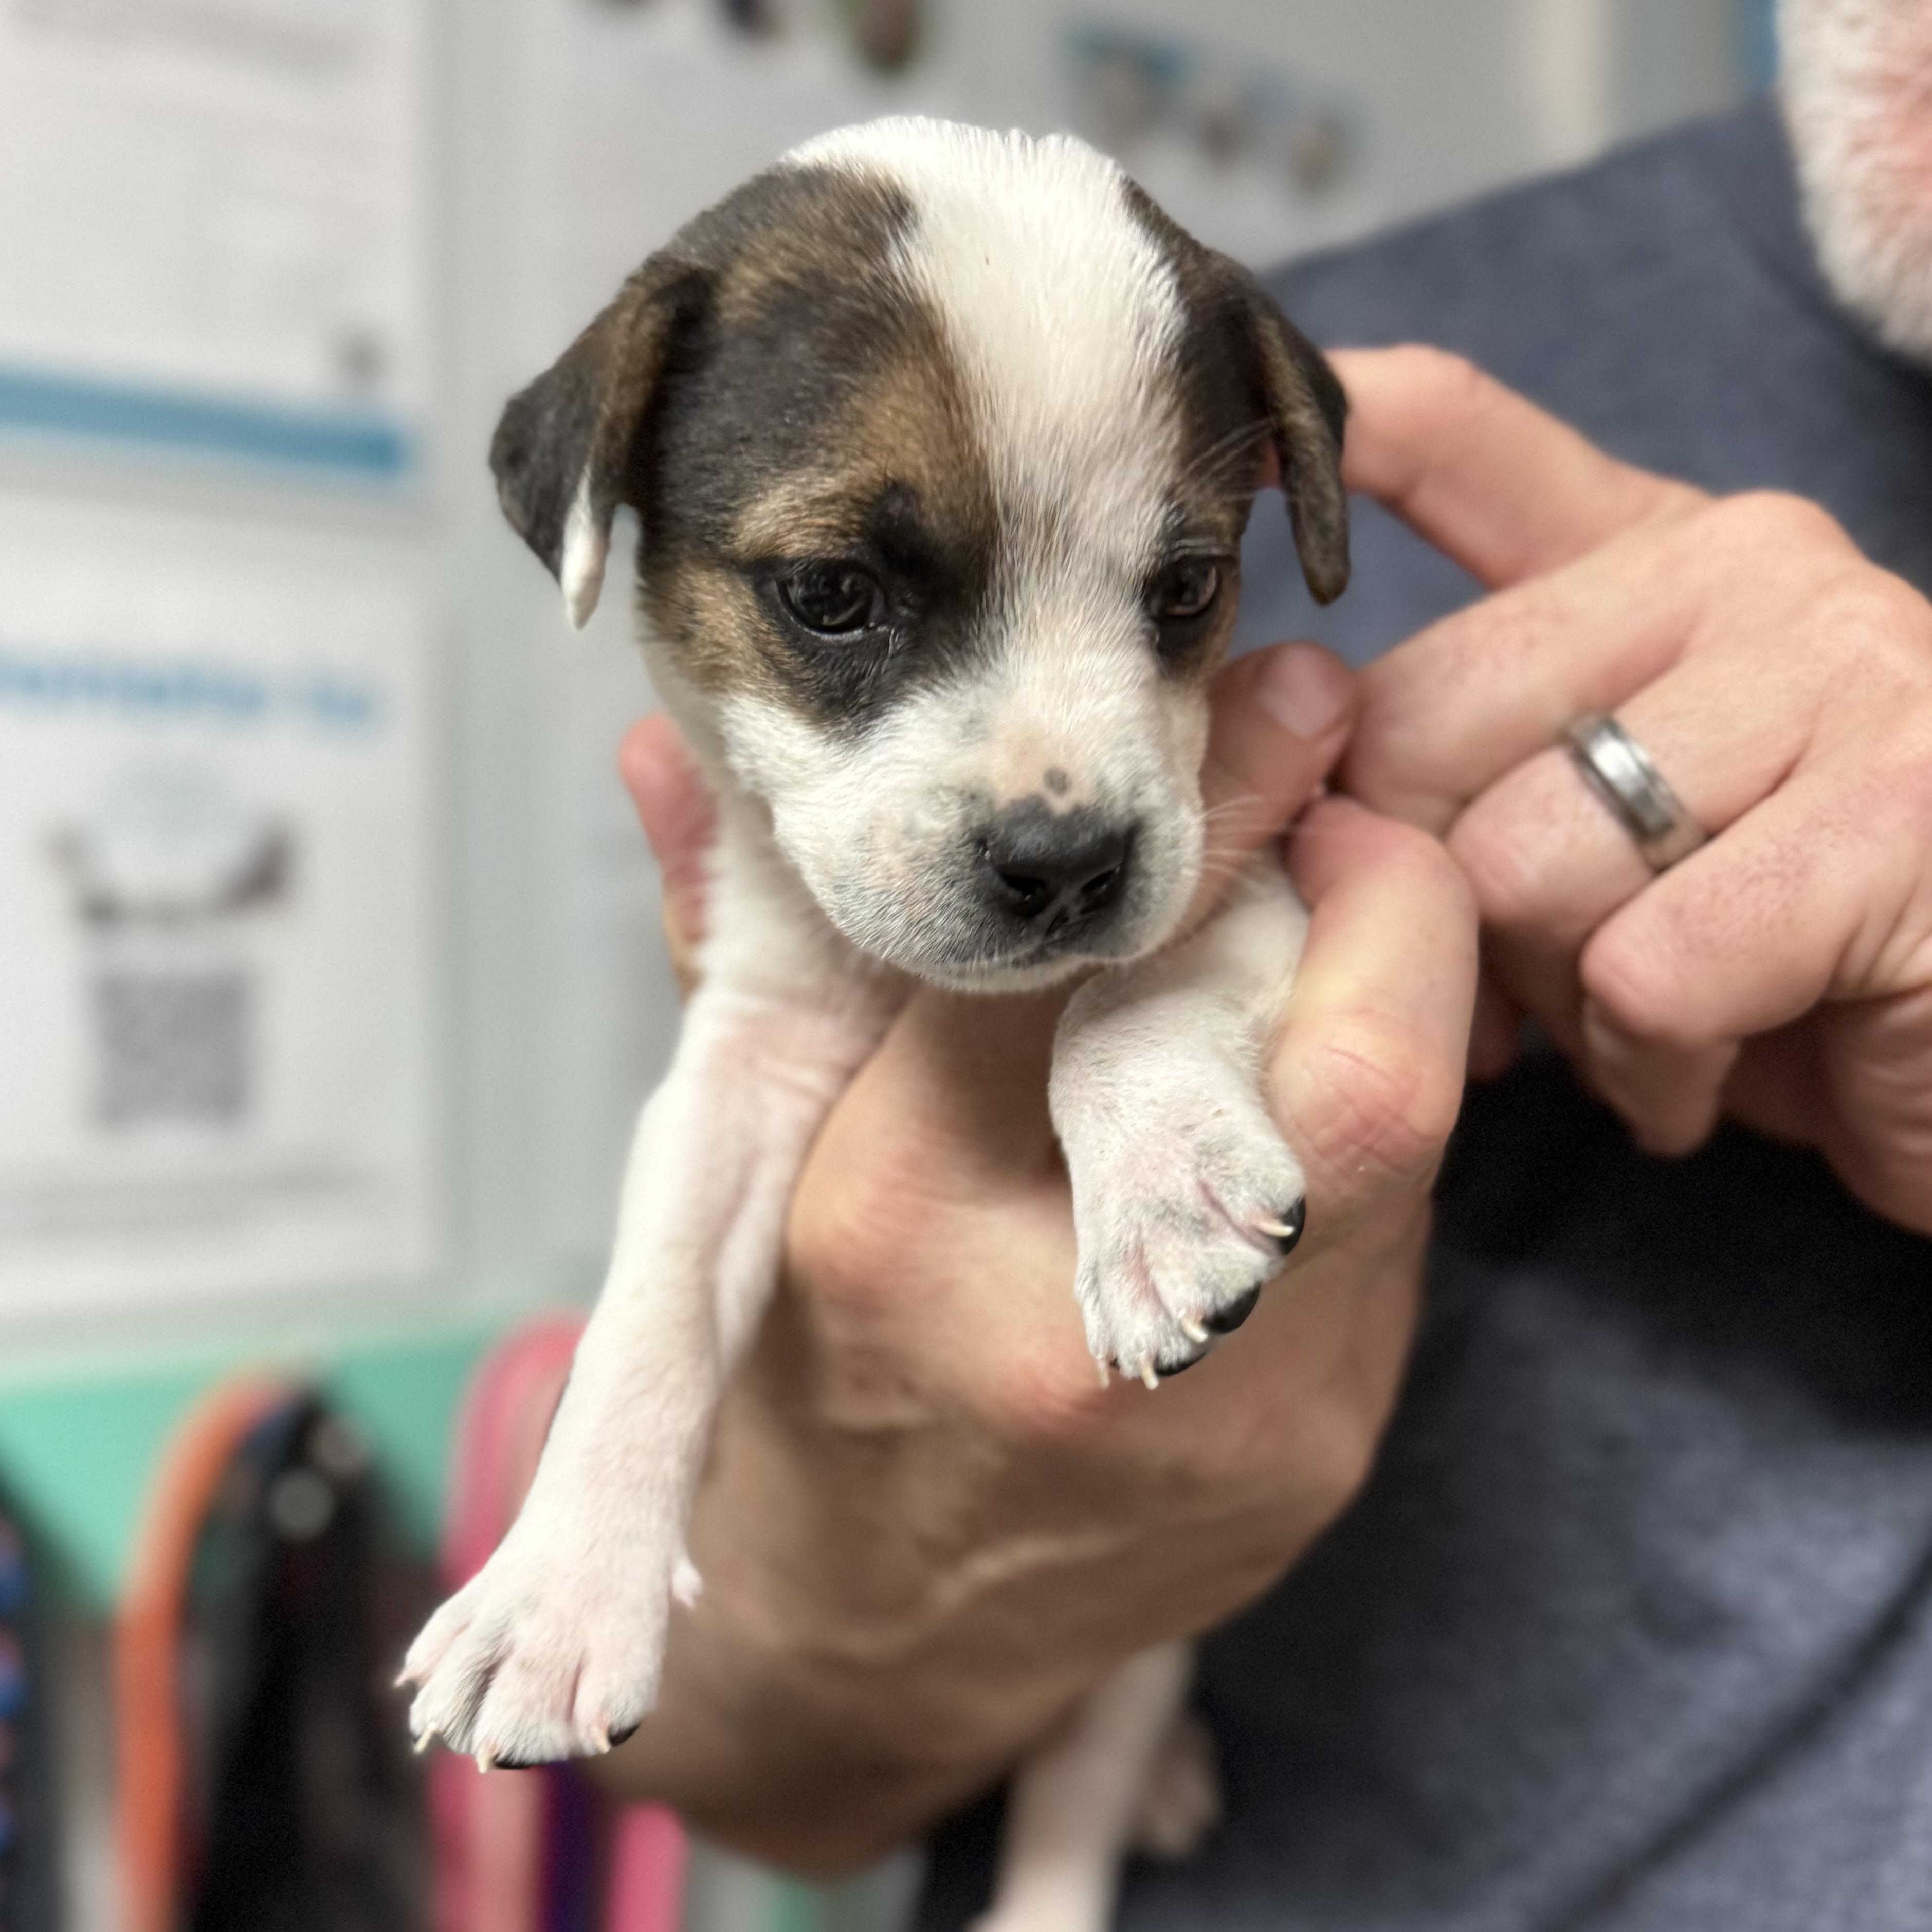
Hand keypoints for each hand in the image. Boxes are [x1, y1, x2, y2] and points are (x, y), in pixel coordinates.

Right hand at [598, 644, 1475, 1869]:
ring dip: (1381, 994)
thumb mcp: (747, 1153)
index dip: (1216, 808)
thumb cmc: (808, 1370)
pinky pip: (1399, 1224)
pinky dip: (1368, 1108)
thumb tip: (663, 757)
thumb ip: (732, 940)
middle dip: (1381, 897)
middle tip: (1341, 808)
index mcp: (897, 1228)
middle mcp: (1089, 1341)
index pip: (1091, 959)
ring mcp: (1244, 1423)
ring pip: (1406, 1140)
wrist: (887, 1641)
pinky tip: (1296, 1079)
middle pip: (1352, 1080)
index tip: (1283, 696)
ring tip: (1309, 930)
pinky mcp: (1332, 1457)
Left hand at [1336, 346, 1931, 1235]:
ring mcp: (1839, 671)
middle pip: (1418, 731)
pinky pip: (1644, 972)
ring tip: (1657, 1019)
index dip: (1342, 428)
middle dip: (1436, 903)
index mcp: (1659, 555)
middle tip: (1545, 972)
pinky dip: (1653, 1062)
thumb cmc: (1769, 949)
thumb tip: (1303, 805)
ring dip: (1555, 1002)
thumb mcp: (1596, 835)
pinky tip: (1722, 1060)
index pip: (1465, 440)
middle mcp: (1746, 571)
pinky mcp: (1898, 815)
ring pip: (1522, 865)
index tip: (1236, 443)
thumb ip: (1464, 774)